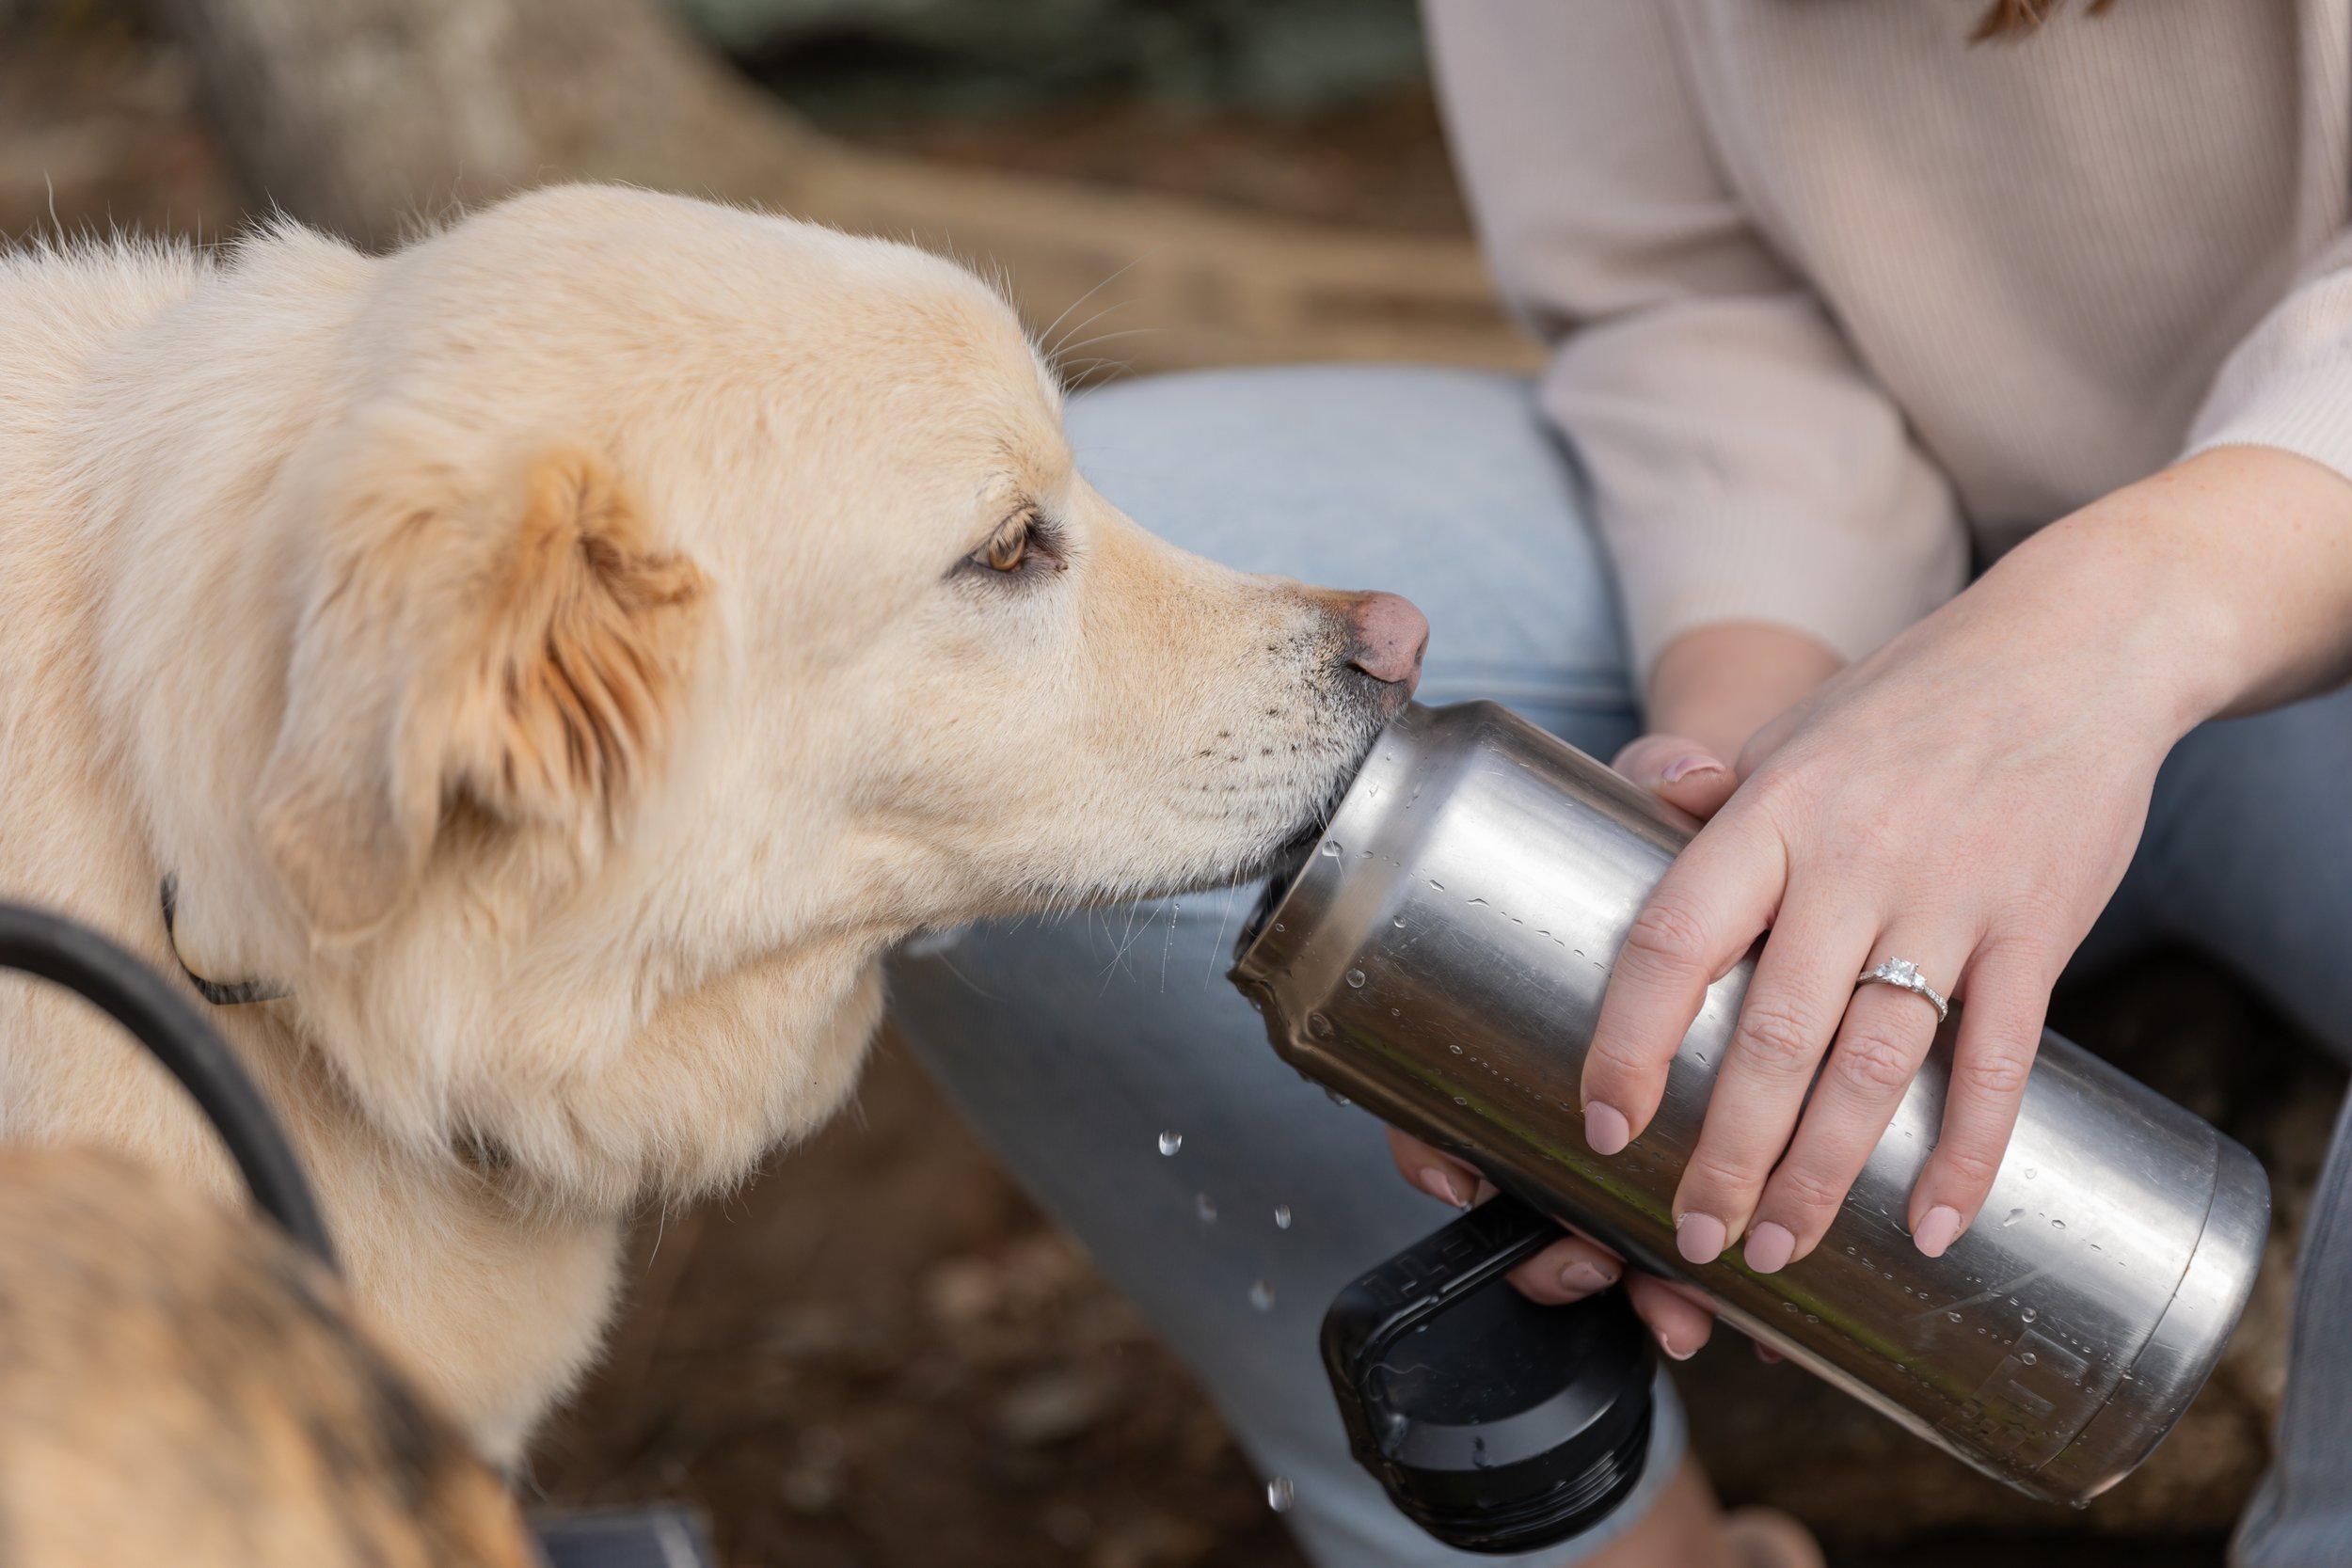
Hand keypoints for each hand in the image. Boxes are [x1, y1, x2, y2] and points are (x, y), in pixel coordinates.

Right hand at [1383, 728, 1759, 1361]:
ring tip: (1674, 1314)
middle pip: (1518, 1187)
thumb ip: (1680, 784)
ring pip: (1593, 1235)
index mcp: (1525, 1003)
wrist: (1795, 859)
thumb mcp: (1691, 801)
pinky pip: (1665, 1245)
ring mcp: (1623, 1133)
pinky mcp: (1692, 1160)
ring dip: (1626, 1290)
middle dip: (1552, 1246)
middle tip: (1587, 1266)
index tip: (1460, 1176)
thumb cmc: (1717, 838)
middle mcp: (1559, 1081)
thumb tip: (1683, 775)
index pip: (1434, 1087)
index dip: (1431, 1147)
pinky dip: (1685, 1292)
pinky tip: (1716, 1320)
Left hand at [1576, 480, 2270, 1276]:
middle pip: (1774, 1035)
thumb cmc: (1911, 697)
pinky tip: (1928, 1226)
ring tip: (1780, 1248)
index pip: (1674, 940)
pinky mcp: (2038, 930)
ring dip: (1822, 1173)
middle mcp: (1854, 862)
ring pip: (1875, 1064)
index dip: (1629, 1042)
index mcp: (1772, 813)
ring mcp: (1950, 900)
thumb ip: (1712, 791)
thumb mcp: (1793, 728)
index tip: (1605, 1126)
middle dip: (1725, 1154)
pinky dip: (1966, 1152)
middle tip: (1691, 1240)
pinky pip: (1999, 1061)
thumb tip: (1635, 800)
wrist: (2078, 647)